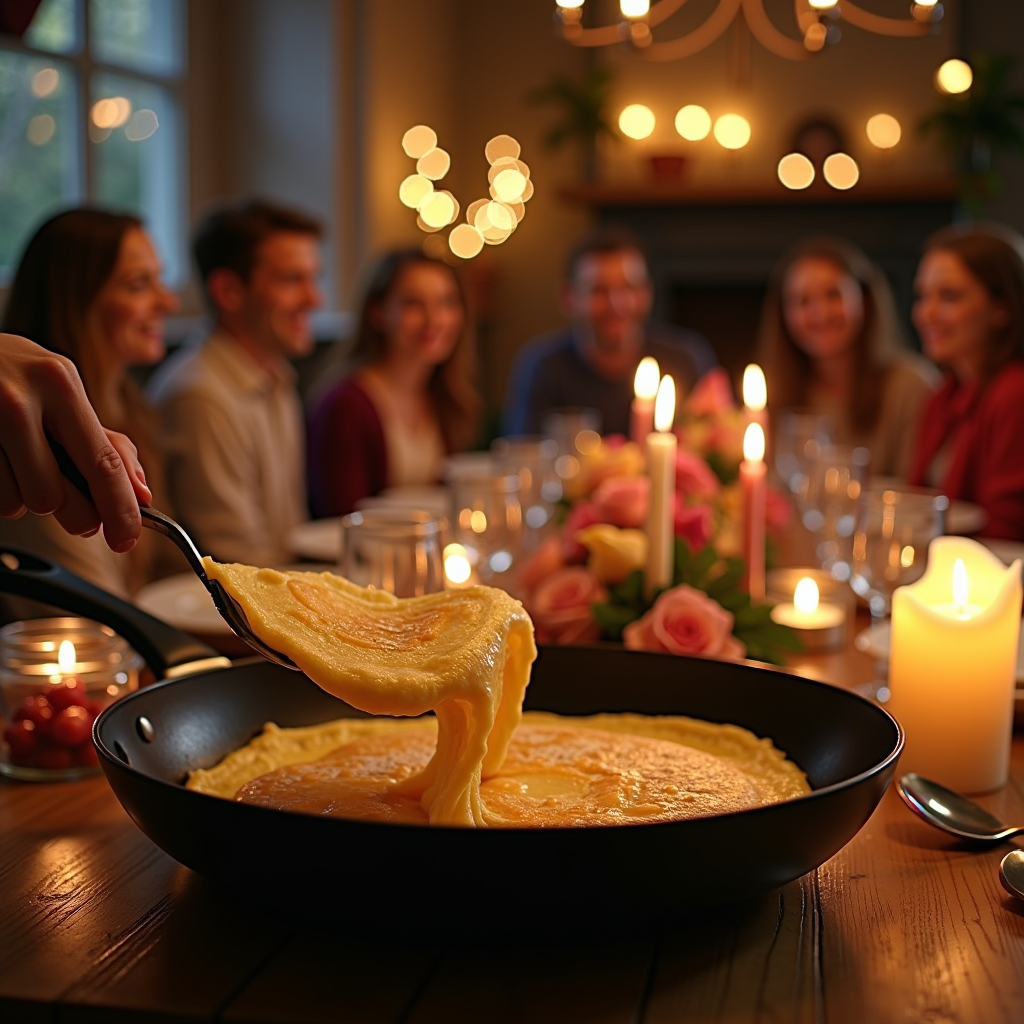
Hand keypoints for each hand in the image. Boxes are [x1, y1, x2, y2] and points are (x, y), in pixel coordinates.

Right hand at [0, 333, 151, 551]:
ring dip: (24, 496)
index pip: (102, 463)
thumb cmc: (12, 376)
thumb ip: (106, 441)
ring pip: (18, 502)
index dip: (120, 510)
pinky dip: (2, 489)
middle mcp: (19, 399)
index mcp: (60, 384)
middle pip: (55, 497)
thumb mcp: (60, 391)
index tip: (127, 538)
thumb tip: (141, 493)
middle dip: (70, 513)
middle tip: (70, 502)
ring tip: (19, 461)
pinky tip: (0, 460)